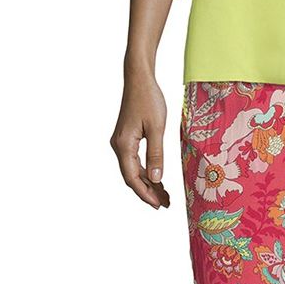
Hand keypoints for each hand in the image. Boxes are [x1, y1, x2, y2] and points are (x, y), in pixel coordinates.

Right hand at [112, 68, 171, 208]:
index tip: (158, 205)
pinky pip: (135, 160)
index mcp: (124, 145)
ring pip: (133, 170)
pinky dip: (146, 171)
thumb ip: (156, 154)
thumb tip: (156, 179)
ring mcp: (121, 142)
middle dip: (148, 192)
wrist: (139, 78)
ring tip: (165, 195)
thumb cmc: (148, 99)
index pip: (132, 178)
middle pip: (131, 177)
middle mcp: (118, 146)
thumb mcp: (157, 127)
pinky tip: (158, 178)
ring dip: (148, 183)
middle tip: (166, 204)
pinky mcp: (126, 138)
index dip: (145, 193)